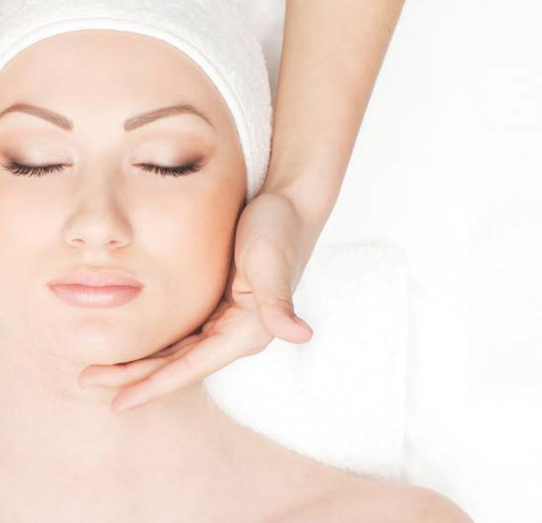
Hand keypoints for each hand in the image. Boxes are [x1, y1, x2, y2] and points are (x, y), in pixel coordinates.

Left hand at [78, 192, 314, 414]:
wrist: (290, 206)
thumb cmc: (279, 229)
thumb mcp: (271, 262)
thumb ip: (278, 302)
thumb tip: (301, 334)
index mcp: (248, 329)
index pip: (192, 367)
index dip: (154, 386)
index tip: (118, 403)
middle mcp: (238, 332)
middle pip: (179, 365)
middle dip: (136, 377)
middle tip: (88, 380)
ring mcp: (228, 321)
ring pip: (177, 353)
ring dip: (142, 363)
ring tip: (100, 368)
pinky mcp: (222, 307)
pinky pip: (183, 334)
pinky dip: (156, 343)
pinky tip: (133, 342)